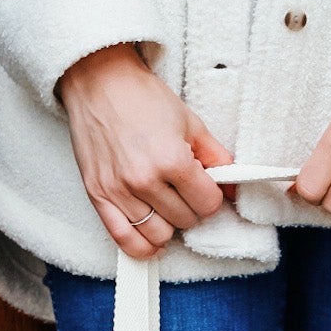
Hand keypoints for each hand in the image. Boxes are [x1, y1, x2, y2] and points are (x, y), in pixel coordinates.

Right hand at [58, 44, 230, 258]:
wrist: (98, 82)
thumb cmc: (142, 98)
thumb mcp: (190, 122)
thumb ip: (216, 158)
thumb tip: (232, 188)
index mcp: (172, 159)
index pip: (208, 204)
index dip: (212, 196)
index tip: (205, 187)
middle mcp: (145, 180)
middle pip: (186, 221)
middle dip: (191, 208)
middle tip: (183, 190)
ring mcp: (119, 191)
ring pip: (159, 235)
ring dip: (169, 225)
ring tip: (166, 206)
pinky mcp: (98, 196)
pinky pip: (124, 240)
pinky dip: (142, 247)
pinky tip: (153, 242)